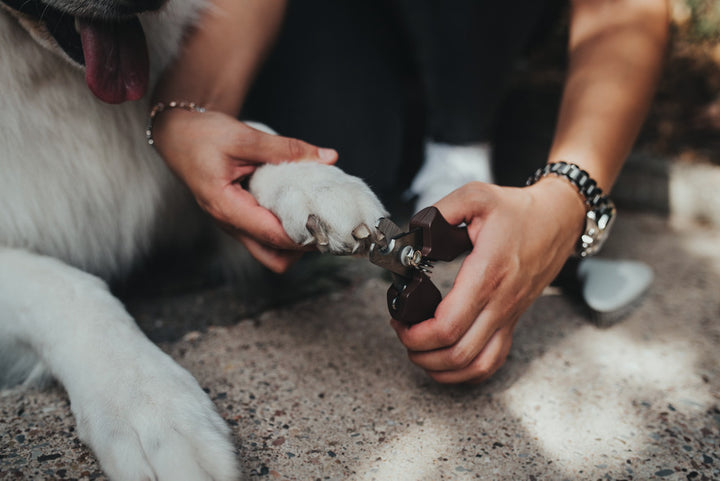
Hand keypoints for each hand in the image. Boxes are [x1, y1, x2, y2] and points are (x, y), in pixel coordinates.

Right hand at [152, 108, 337, 272]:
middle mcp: (230, 223)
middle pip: (273, 258)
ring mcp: (234, 224)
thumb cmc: (202, 135)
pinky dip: (286, 228)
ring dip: (295, 240)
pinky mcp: (240, 218)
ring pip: (271, 250)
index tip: (330, 226)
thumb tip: (328, 157)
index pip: (272, 235)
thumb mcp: (245, 137)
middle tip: (325, 224)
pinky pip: (266, 236)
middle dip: (302, 249)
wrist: (177, 134)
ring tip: (316, 215)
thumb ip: (286, 149)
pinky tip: (301, 208)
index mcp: (226, 207)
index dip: (304, 236)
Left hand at [392, 178, 585, 382]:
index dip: (416, 333)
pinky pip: (492, 362)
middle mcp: (500, 302)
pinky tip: (446, 360)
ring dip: (440, 367)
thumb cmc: (518, 211)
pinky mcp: (511, 321)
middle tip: (403, 332)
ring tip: (418, 349)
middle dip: (419, 352)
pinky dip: (465, 372)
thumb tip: (413, 232)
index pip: (448, 324)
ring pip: (475, 366)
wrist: (558, 220)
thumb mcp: (476, 196)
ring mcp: (508, 316)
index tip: (398, 319)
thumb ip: (439, 211)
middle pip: (457, 353)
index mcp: (487, 273)